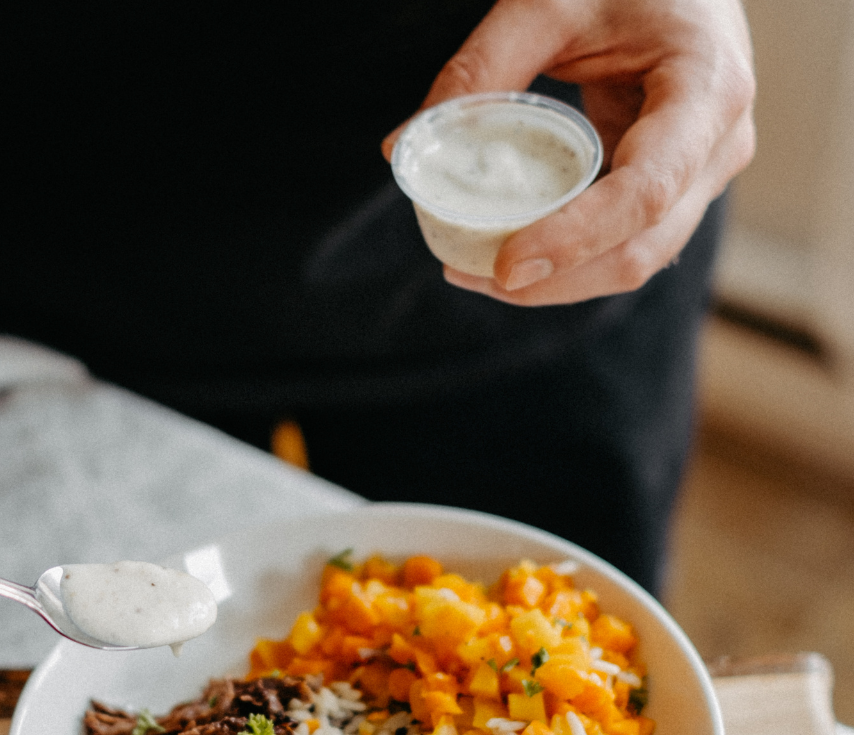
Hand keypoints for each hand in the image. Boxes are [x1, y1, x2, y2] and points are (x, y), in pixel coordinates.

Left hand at [382, 0, 754, 304]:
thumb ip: (481, 67)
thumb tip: (398, 148)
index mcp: (708, 89)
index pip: (644, 192)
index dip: (574, 240)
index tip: (505, 267)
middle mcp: (718, 146)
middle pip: (638, 250)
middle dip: (552, 280)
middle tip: (463, 275)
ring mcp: (702, 176)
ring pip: (632, 263)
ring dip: (555, 284)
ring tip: (472, 272)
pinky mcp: (674, 191)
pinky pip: (622, 246)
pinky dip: (566, 263)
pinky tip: (507, 255)